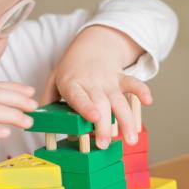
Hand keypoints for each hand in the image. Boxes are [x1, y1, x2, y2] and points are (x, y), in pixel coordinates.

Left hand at [41, 26, 151, 149]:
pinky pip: (133, 83)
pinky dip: (142, 90)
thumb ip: (49, 101)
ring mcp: (108, 80)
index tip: (94, 117)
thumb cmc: (70, 69)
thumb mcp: (54, 80)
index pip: (79, 97)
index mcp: (72, 83)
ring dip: (126, 120)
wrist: (92, 44)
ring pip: (119, 100)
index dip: (86, 107)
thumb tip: (40, 123)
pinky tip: (148, 101)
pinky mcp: (121, 79)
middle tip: (105, 144)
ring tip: (130, 139)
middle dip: (104, 125)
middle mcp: (91, 82)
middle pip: (101, 104)